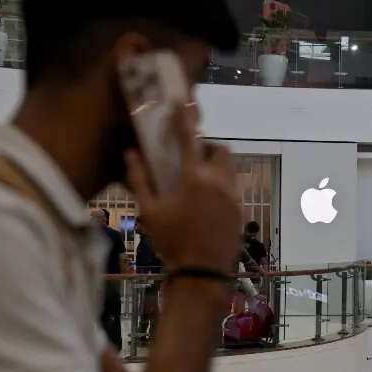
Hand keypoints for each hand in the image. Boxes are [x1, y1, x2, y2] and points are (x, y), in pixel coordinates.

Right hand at [125, 103, 240, 273]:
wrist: (201, 272)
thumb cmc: (171, 241)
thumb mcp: (149, 211)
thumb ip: (140, 180)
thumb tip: (130, 154)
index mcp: (194, 178)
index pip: (189, 137)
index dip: (185, 116)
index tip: (183, 99)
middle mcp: (219, 182)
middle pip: (221, 150)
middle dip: (208, 148)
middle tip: (191, 157)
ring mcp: (233, 196)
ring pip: (230, 169)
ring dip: (216, 167)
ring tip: (197, 181)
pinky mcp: (241, 209)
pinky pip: (233, 188)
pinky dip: (221, 186)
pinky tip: (206, 202)